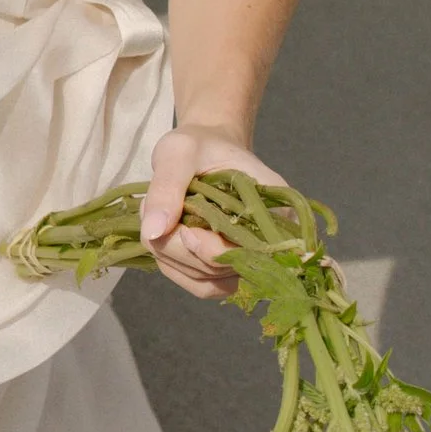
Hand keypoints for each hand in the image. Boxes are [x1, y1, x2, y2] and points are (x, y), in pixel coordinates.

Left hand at [139, 125, 277, 301]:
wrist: (205, 150)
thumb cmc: (197, 146)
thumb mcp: (178, 152)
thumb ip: (167, 188)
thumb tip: (154, 232)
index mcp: (276, 210)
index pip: (253, 253)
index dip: (212, 251)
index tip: (184, 230)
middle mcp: (270, 242)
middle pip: (222, 271)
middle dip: (179, 249)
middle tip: (157, 212)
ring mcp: (248, 259)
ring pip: (206, 283)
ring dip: (171, 256)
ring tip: (162, 216)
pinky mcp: (226, 269)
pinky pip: (200, 285)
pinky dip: (173, 267)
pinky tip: (164, 238)